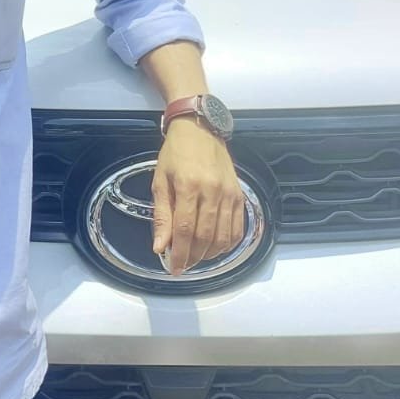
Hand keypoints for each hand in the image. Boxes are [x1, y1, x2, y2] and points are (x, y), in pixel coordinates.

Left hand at [152, 118, 246, 275]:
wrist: (200, 130)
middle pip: (205, 237)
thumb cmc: (176, 154)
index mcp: (189, 186)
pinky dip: (227, 244)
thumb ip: (162, 216)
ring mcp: (229, 194)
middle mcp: (212, 191)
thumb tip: (160, 246)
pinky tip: (215, 248)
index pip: (184, 230)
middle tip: (183, 265)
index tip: (174, 268)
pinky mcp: (239, 195)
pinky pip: (237, 228)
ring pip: (223, 236)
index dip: (179, 254)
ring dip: (209, 254)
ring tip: (196, 258)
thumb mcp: (160, 181)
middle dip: (193, 257)